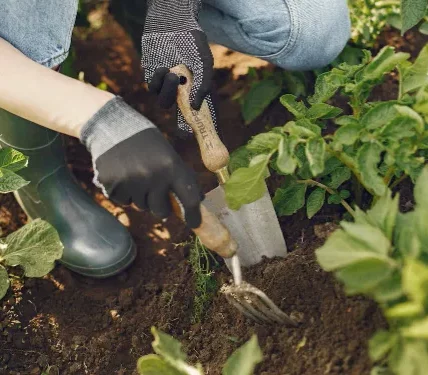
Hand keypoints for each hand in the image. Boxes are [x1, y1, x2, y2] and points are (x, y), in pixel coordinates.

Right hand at [80, 97, 202, 227]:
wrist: (112, 127)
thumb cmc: (146, 143)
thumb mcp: (169, 154)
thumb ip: (182, 176)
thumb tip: (199, 200)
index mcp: (172, 167)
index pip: (189, 199)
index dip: (193, 215)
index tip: (194, 223)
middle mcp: (153, 177)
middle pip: (162, 212)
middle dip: (161, 207)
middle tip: (156, 193)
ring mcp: (132, 183)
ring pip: (141, 207)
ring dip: (141, 197)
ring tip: (136, 175)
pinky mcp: (113, 186)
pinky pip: (124, 202)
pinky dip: (125, 193)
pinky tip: (122, 175)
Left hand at [141, 0, 213, 130]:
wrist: (170, 21)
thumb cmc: (191, 41)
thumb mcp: (204, 62)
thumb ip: (203, 85)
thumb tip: (195, 108)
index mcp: (199, 89)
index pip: (203, 113)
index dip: (205, 128)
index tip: (205, 140)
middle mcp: (183, 91)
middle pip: (182, 117)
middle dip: (182, 127)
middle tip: (183, 134)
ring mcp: (168, 87)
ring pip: (165, 104)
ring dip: (168, 92)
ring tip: (172, 74)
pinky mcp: (153, 79)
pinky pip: (153, 89)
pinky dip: (158, 80)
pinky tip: (163, 67)